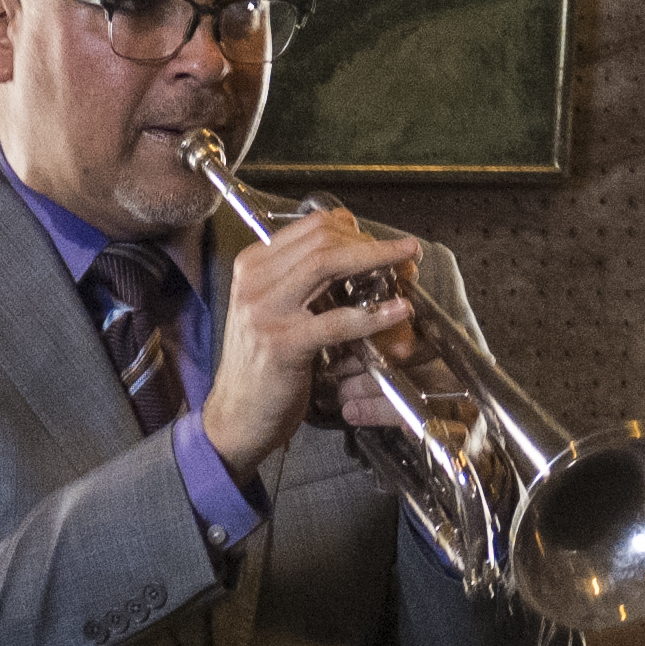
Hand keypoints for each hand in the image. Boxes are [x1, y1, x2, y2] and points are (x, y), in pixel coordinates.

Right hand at [191, 198, 427, 478]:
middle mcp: (254, 281)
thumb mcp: (276, 311)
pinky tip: (399, 311)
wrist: (235, 418)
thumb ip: (305, 281)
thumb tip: (357, 251)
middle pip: (323, 240)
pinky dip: (373, 314)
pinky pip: (337, 321)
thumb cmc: (262, 366)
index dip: (356, 229)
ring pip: (328, 265)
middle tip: (406, 256)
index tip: (385, 243)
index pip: (312, 227)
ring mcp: (265, 311)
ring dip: (377, 261)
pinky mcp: (283, 344)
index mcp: (253, 266)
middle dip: (372, 243)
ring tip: (409, 268)